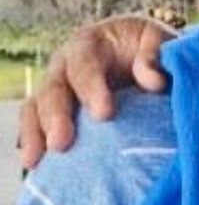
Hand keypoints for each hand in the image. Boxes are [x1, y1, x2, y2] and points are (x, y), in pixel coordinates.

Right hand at [19, 15, 176, 168]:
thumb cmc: (153, 50)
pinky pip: (35, 124)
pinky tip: (35, 164)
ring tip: (38, 159)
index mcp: (91, 44)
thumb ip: (156, 55)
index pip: (85, 64)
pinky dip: (33, 142)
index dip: (91, 87)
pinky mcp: (55, 111)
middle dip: (56, 116)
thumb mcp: (159, 40)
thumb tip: (153, 81)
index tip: (104, 114)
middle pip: (54, 88)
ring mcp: (58, 88)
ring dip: (37, 133)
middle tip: (61, 143)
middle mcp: (66, 64)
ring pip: (37, 107)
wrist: (146, 61)